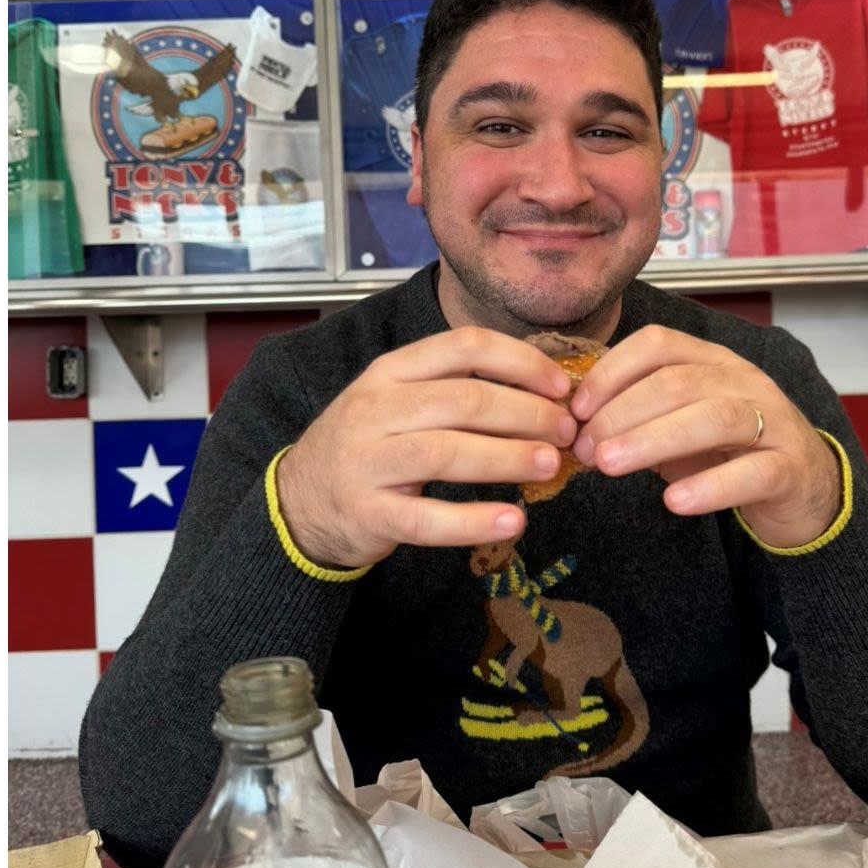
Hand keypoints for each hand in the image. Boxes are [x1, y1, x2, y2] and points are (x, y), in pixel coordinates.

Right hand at [275, 327, 576, 568]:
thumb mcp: (401, 401)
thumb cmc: (372, 445)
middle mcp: (375, 408)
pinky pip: (427, 518)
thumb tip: (546, 395)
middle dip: (527, 413)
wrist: (301, 500)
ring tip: (551, 465)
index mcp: (391, 371)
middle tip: (567, 431)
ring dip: (508, 457)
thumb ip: (458, 392)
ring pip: (447, 452)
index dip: (521, 361)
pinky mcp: (367, 513)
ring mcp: (367, 461)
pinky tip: (514, 521)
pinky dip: (474, 521)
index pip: (464, 346)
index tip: (561, 386)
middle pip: (464, 400)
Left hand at [568, 325, 840, 548]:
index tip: (577, 409)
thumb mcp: (679, 425)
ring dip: (652, 440)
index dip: (612, 372)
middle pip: (678, 382)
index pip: (658, 344)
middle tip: (585, 449)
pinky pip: (753, 473)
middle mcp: (744, 382)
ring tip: (609, 466)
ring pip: (714, 418)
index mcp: (712, 361)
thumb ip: (637, 418)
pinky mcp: (791, 469)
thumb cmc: (728, 451)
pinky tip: (674, 502)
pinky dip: (710, 487)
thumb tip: (576, 427)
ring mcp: (773, 422)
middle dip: (621, 413)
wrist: (805, 487)